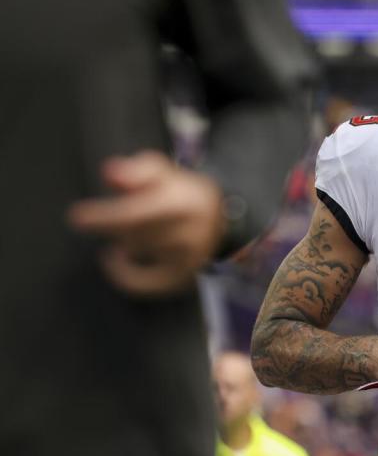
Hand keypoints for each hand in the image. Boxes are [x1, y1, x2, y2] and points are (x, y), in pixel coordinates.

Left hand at [67, 151, 224, 296]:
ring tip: (121, 230)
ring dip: (123, 241)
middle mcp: (190, 235)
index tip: (77, 217)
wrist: (222, 221)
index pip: (138, 215)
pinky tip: (114, 259)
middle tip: (92, 219)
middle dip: (112, 225)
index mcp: (186, 203)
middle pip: (135, 235)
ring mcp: (187, 260)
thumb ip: (138, 171)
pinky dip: (124, 275)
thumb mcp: (165, 173)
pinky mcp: (182, 278)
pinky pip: (146, 284)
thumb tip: (110, 174)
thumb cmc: (183, 193)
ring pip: (139, 253)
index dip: (105, 217)